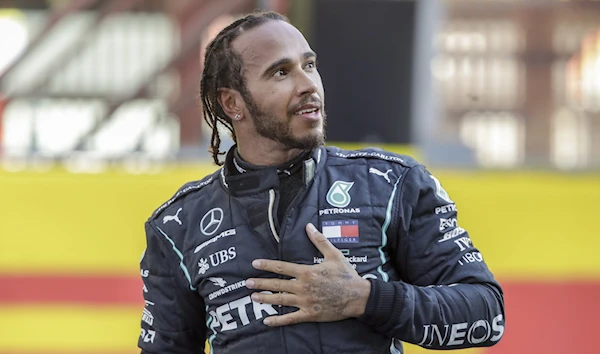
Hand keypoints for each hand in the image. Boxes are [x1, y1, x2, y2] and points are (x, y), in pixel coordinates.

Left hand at [246, 223, 370, 325]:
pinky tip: (267, 320)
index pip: (282, 267)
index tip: (255, 264)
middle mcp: (303, 287)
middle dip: (261, 283)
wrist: (358, 297)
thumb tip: (309, 226)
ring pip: (281, 300)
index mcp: (307, 272)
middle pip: (277, 284)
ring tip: (253, 297)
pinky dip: (278, 320)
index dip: (267, 265)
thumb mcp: (334, 254)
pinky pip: (291, 318)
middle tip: (247, 283)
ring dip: (265, 299)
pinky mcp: (310, 314)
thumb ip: (319, 240)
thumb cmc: (346, 275)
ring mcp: (305, 302)